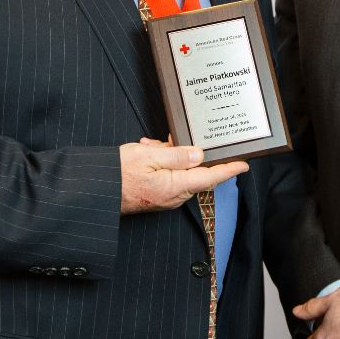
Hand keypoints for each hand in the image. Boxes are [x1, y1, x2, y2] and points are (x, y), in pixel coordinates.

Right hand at [118, 139, 246, 213]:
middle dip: (187, 153)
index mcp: (177, 186)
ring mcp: (165, 198)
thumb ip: (177, 155)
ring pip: (179, 172)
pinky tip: (146, 153)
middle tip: (168, 141)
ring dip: (169, 156)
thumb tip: (199, 154)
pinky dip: (161, 163)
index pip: (211, 177)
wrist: (96, 193)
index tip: (244, 163)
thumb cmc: (118, 175)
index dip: (229, 169)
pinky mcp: (156, 196)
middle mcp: (174, 196)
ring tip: (149, 147)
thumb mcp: (149, 156)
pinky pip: (167, 177)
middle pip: (195, 172)